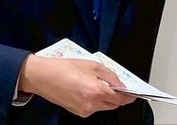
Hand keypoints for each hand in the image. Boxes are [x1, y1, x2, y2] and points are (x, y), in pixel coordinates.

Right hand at [19, 55, 134, 117]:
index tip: (133, 94)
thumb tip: (119, 83)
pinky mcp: (77, 112)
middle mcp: (92, 104)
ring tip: (96, 83)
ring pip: (103, 107)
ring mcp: (84, 110)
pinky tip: (87, 89)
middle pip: (113, 105)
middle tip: (115, 85)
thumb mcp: (91, 64)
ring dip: (105, 98)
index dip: (129, 96)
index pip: (120, 98)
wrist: (43, 77)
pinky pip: (92, 108)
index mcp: (97, 91)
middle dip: (117, 96)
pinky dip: (94, 100)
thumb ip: (109, 75)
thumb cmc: (63, 68)